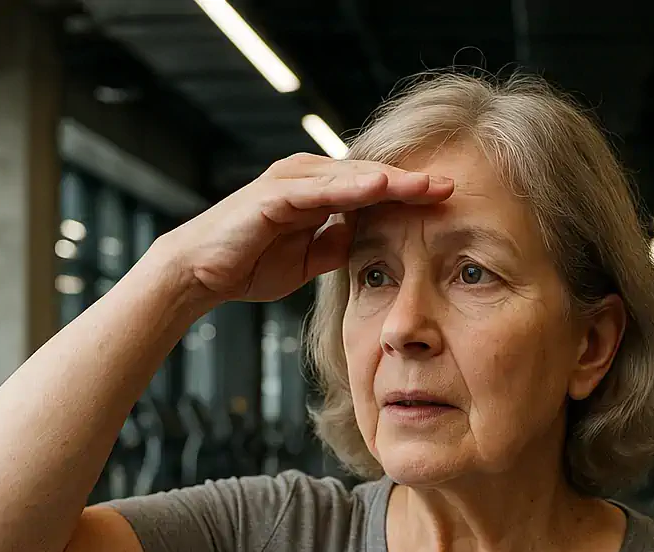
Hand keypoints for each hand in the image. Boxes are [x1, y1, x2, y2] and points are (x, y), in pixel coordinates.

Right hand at [153, 153, 453, 308]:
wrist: (201, 274)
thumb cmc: (251, 264)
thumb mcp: (310, 258)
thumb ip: (340, 244)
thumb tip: (370, 244)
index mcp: (318, 191)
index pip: (373, 188)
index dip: (410, 194)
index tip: (448, 200)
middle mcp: (307, 177)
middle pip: (369, 174)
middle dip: (410, 181)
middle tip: (452, 184)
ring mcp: (291, 181)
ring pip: (350, 176)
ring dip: (390, 179)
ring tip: (426, 184)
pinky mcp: (274, 194)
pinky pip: (320, 189)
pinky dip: (351, 187)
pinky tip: (381, 189)